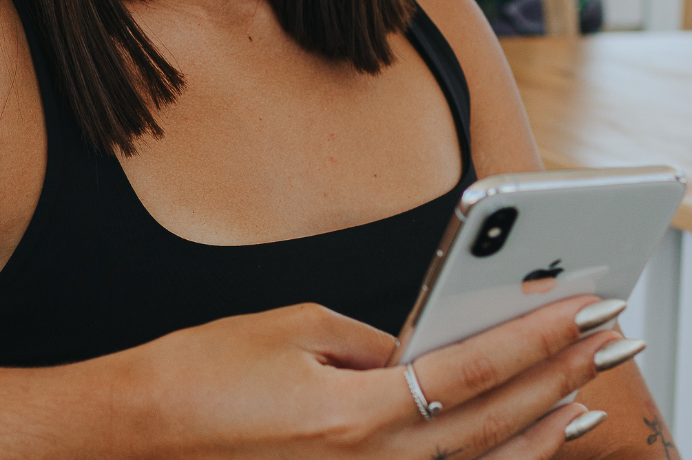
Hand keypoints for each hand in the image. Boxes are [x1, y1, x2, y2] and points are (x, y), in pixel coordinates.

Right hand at [114, 296, 622, 458]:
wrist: (146, 433)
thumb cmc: (207, 373)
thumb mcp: (293, 330)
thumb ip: (370, 342)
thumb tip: (416, 349)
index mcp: (359, 415)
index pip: (472, 369)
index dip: (535, 337)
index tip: (582, 308)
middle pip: (493, 422)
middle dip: (559, 376)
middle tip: (607, 340)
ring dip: (543, 430)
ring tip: (586, 396)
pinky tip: (519, 445)